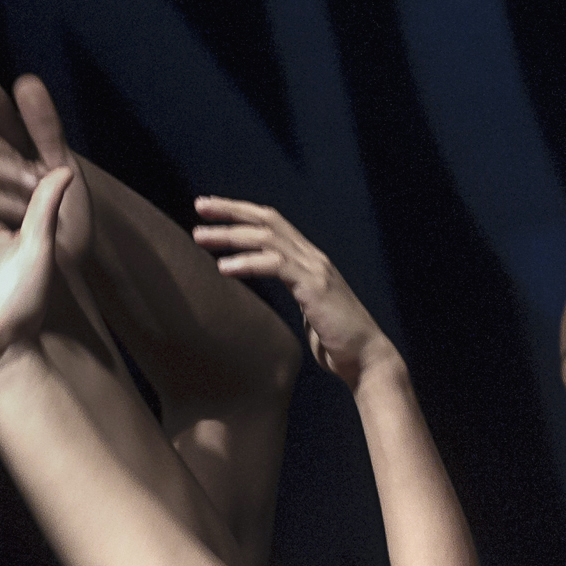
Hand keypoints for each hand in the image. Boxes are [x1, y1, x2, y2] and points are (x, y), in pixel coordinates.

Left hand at [191, 197, 396, 385]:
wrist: (366, 359)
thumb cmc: (337, 341)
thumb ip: (295, 292)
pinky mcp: (314, 287)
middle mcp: (313, 257)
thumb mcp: (309, 308)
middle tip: (199, 206)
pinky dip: (247, 263)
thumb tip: (276, 295)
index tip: (212, 209)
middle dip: (231, 211)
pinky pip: (275, 266)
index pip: (273, 223)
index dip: (241, 212)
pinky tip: (224, 268)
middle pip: (267, 221)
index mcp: (310, 260)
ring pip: (266, 239)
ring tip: (200, 236)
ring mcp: (316, 270)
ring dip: (230, 235)